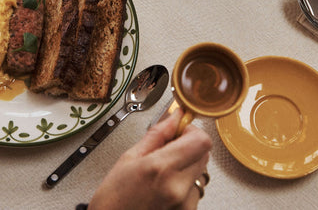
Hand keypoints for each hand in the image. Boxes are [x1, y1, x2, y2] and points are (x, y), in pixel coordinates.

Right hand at [88, 110, 211, 209]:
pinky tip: (164, 187)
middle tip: (169, 147)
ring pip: (200, 172)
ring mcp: (185, 205)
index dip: (192, 130)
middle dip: (189, 145)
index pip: (200, 141)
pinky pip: (194, 190)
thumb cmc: (113, 199)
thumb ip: (157, 135)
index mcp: (161, 169)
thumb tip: (174, 118)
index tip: (180, 129)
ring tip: (162, 172)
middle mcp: (178, 188)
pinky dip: (183, 183)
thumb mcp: (129, 158)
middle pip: (204, 154)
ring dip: (186, 166)